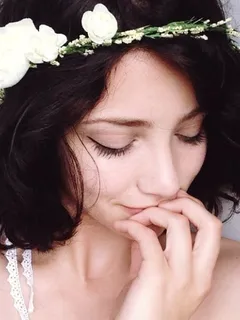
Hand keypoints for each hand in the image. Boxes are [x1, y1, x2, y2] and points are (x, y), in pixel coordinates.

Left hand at [114, 192, 221, 319]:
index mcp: (202, 274)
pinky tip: (121, 226)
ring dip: (154, 211)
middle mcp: (198, 275)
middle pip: (209, 222)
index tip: (173, 202)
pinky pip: (148, 237)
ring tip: (135, 217)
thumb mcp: (163, 280)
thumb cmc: (146, 311)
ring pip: (178, 223)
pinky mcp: (156, 278)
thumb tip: (149, 223)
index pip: (212, 229)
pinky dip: (133, 225)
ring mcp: (180, 277)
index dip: (194, 208)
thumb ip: (162, 252)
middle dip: (185, 203)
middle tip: (161, 203)